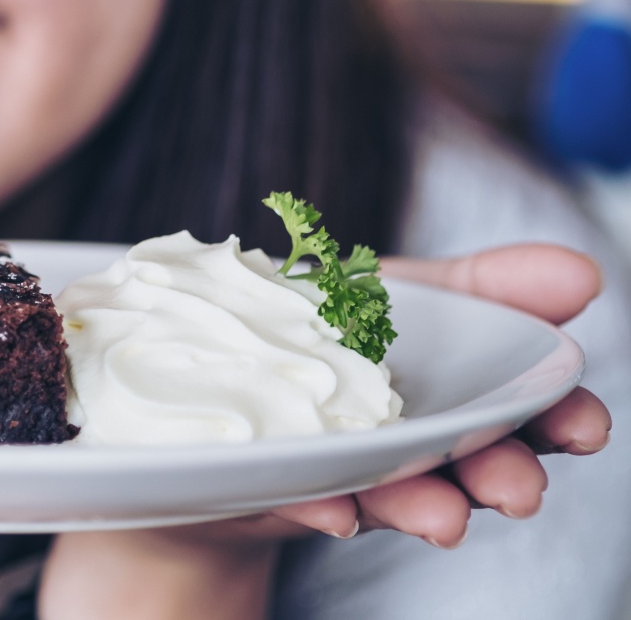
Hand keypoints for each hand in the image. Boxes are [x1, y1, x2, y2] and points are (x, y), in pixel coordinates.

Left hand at [40, 244, 612, 619]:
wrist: (200, 390)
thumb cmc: (315, 335)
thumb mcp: (394, 292)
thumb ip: (482, 285)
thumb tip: (584, 270)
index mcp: (452, 395)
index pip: (523, 410)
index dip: (560, 418)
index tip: (586, 425)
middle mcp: (412, 444)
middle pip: (470, 466)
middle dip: (499, 477)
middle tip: (519, 488)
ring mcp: (349, 472)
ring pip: (396, 496)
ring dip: (422, 506)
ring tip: (442, 518)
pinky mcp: (282, 489)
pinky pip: (305, 498)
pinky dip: (325, 505)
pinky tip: (335, 510)